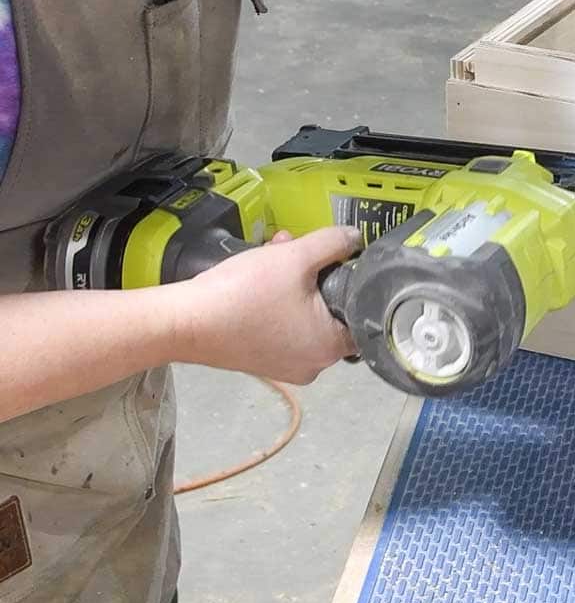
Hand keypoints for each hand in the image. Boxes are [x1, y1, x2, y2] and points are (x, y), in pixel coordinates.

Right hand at [174, 227, 360, 384]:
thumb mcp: (297, 257)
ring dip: (293, 280)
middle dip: (315, 273)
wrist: (184, 321)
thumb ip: (333, 243)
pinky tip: (261, 272)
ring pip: (303, 313)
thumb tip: (354, 237)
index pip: (361, 316)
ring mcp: (284, 366)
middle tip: (300, 249)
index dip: (352, 284)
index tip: (339, 262)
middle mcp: (312, 365)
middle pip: (329, 310)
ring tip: (277, 251)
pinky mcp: (261, 360)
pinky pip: (282, 324)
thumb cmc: (246, 293)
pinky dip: (277, 299)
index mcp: (330, 348)